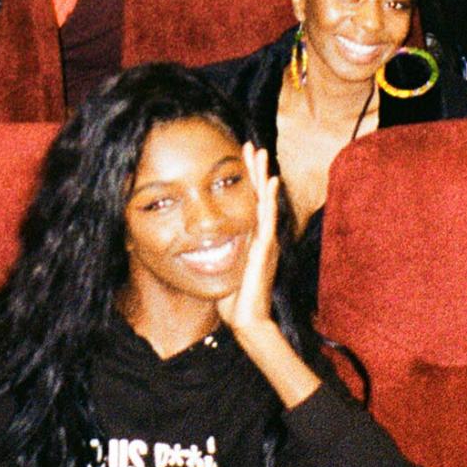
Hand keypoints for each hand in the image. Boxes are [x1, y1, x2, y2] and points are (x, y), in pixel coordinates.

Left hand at [215, 143, 283, 339]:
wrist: (247, 320)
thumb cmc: (233, 299)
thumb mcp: (221, 269)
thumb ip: (215, 254)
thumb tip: (196, 244)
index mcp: (251, 239)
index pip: (249, 203)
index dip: (246, 181)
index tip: (240, 159)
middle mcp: (260, 236)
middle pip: (258, 196)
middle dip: (254, 171)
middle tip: (251, 146)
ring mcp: (265, 242)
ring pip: (265, 202)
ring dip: (262, 176)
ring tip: (261, 154)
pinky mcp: (264, 250)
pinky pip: (267, 220)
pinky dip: (269, 200)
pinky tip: (269, 182)